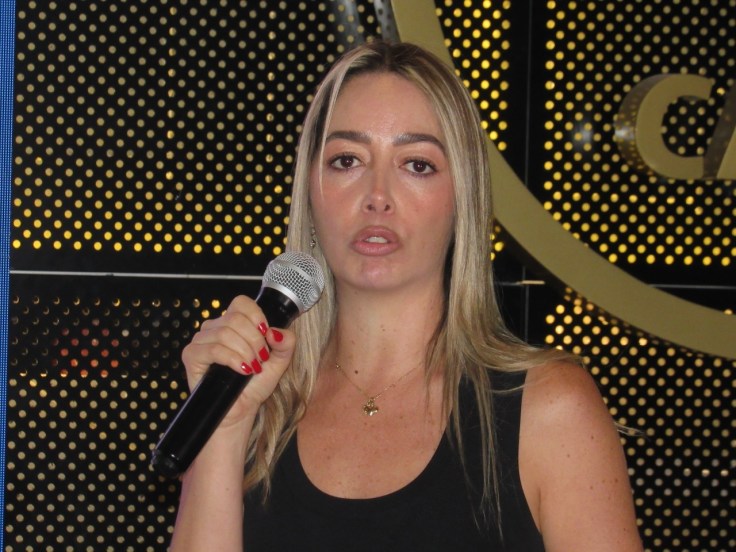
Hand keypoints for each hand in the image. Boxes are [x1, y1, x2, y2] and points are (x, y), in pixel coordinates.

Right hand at [180, 295, 296, 428]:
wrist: (241, 410)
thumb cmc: (255, 384)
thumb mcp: (279, 362)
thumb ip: (286, 344)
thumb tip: (275, 332)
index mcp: (233, 323)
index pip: (241, 303)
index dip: (256, 316)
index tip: (267, 334)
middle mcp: (215, 328)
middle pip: (235, 318)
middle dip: (254, 340)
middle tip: (261, 358)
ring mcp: (201, 340)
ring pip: (225, 333)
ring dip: (245, 352)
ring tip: (252, 367)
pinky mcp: (192, 355)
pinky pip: (213, 349)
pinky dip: (232, 359)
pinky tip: (242, 370)